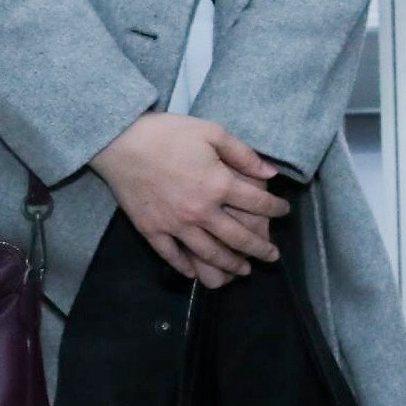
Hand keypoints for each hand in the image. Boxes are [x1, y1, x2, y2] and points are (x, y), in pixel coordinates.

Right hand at [91, 112, 288, 286]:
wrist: (121, 142)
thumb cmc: (169, 133)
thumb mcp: (213, 133)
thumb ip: (243, 154)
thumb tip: (270, 173)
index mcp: (218, 185)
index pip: (257, 203)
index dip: (275, 209)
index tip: (285, 212)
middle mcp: (200, 211)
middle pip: (237, 237)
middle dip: (259, 249)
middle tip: (272, 257)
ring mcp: (175, 224)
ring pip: (209, 253)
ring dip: (229, 264)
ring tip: (243, 270)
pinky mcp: (151, 230)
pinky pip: (172, 256)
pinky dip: (186, 267)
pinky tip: (196, 273)